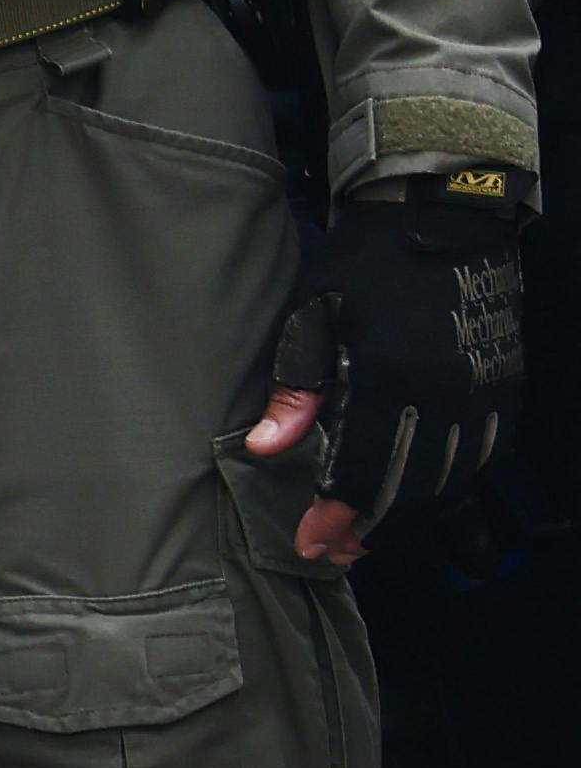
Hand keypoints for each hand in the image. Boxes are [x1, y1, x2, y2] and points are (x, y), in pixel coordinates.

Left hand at [292, 178, 533, 566]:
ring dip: (412, 512)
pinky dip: (454, 482)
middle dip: (369, 528)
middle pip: (410, 489)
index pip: (362, 472)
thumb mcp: (310, 320)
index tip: (310, 547)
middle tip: (335, 550)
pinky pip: (486, 453)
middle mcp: (445, 394)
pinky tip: (425, 492)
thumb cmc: (364, 267)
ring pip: (452, 479)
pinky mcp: (505, 385)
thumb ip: (293, 392)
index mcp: (390, 379)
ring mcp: (483, 391)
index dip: (334, 518)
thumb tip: (263, 451)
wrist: (445, 217)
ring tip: (372, 528)